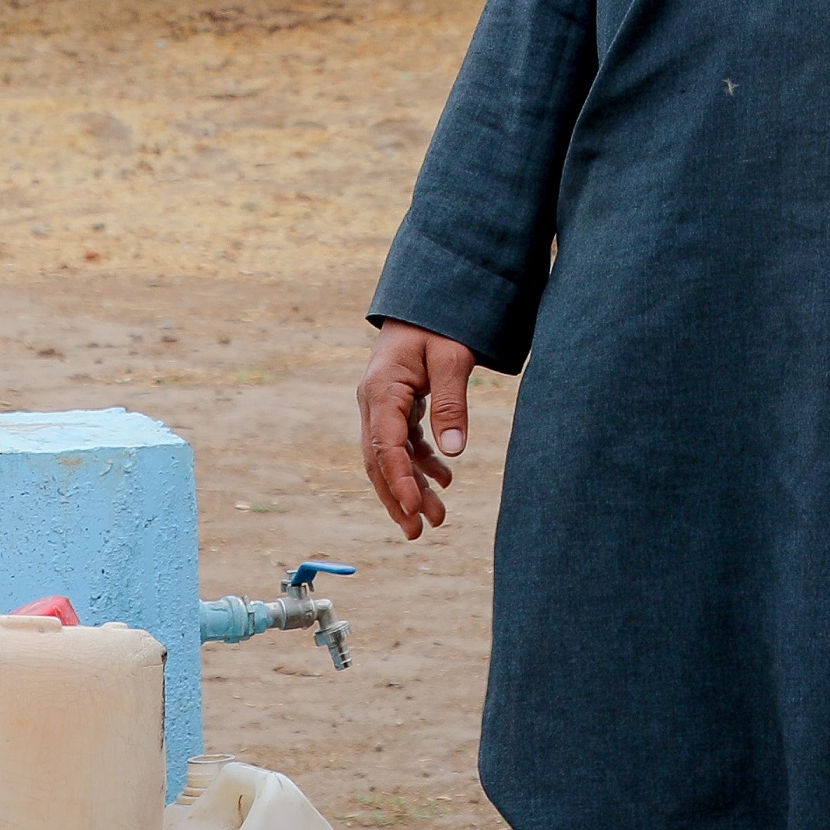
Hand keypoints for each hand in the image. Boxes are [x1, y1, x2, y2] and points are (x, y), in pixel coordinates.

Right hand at [359, 320, 477, 539]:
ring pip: (390, 456)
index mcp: (382, 390)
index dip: (399, 481)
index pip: (386, 445)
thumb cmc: (439, 322)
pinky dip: (421, 464)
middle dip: (397, 498)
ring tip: (436, 519)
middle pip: (380, 460)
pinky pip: (403, 443)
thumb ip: (451, 402)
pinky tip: (443, 480)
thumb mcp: (451, 358)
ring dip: (410, 488)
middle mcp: (373, 401)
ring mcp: (382, 404)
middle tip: (419, 532)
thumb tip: (455, 450)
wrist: (426, 298)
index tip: (414, 509)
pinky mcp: (396, 404)